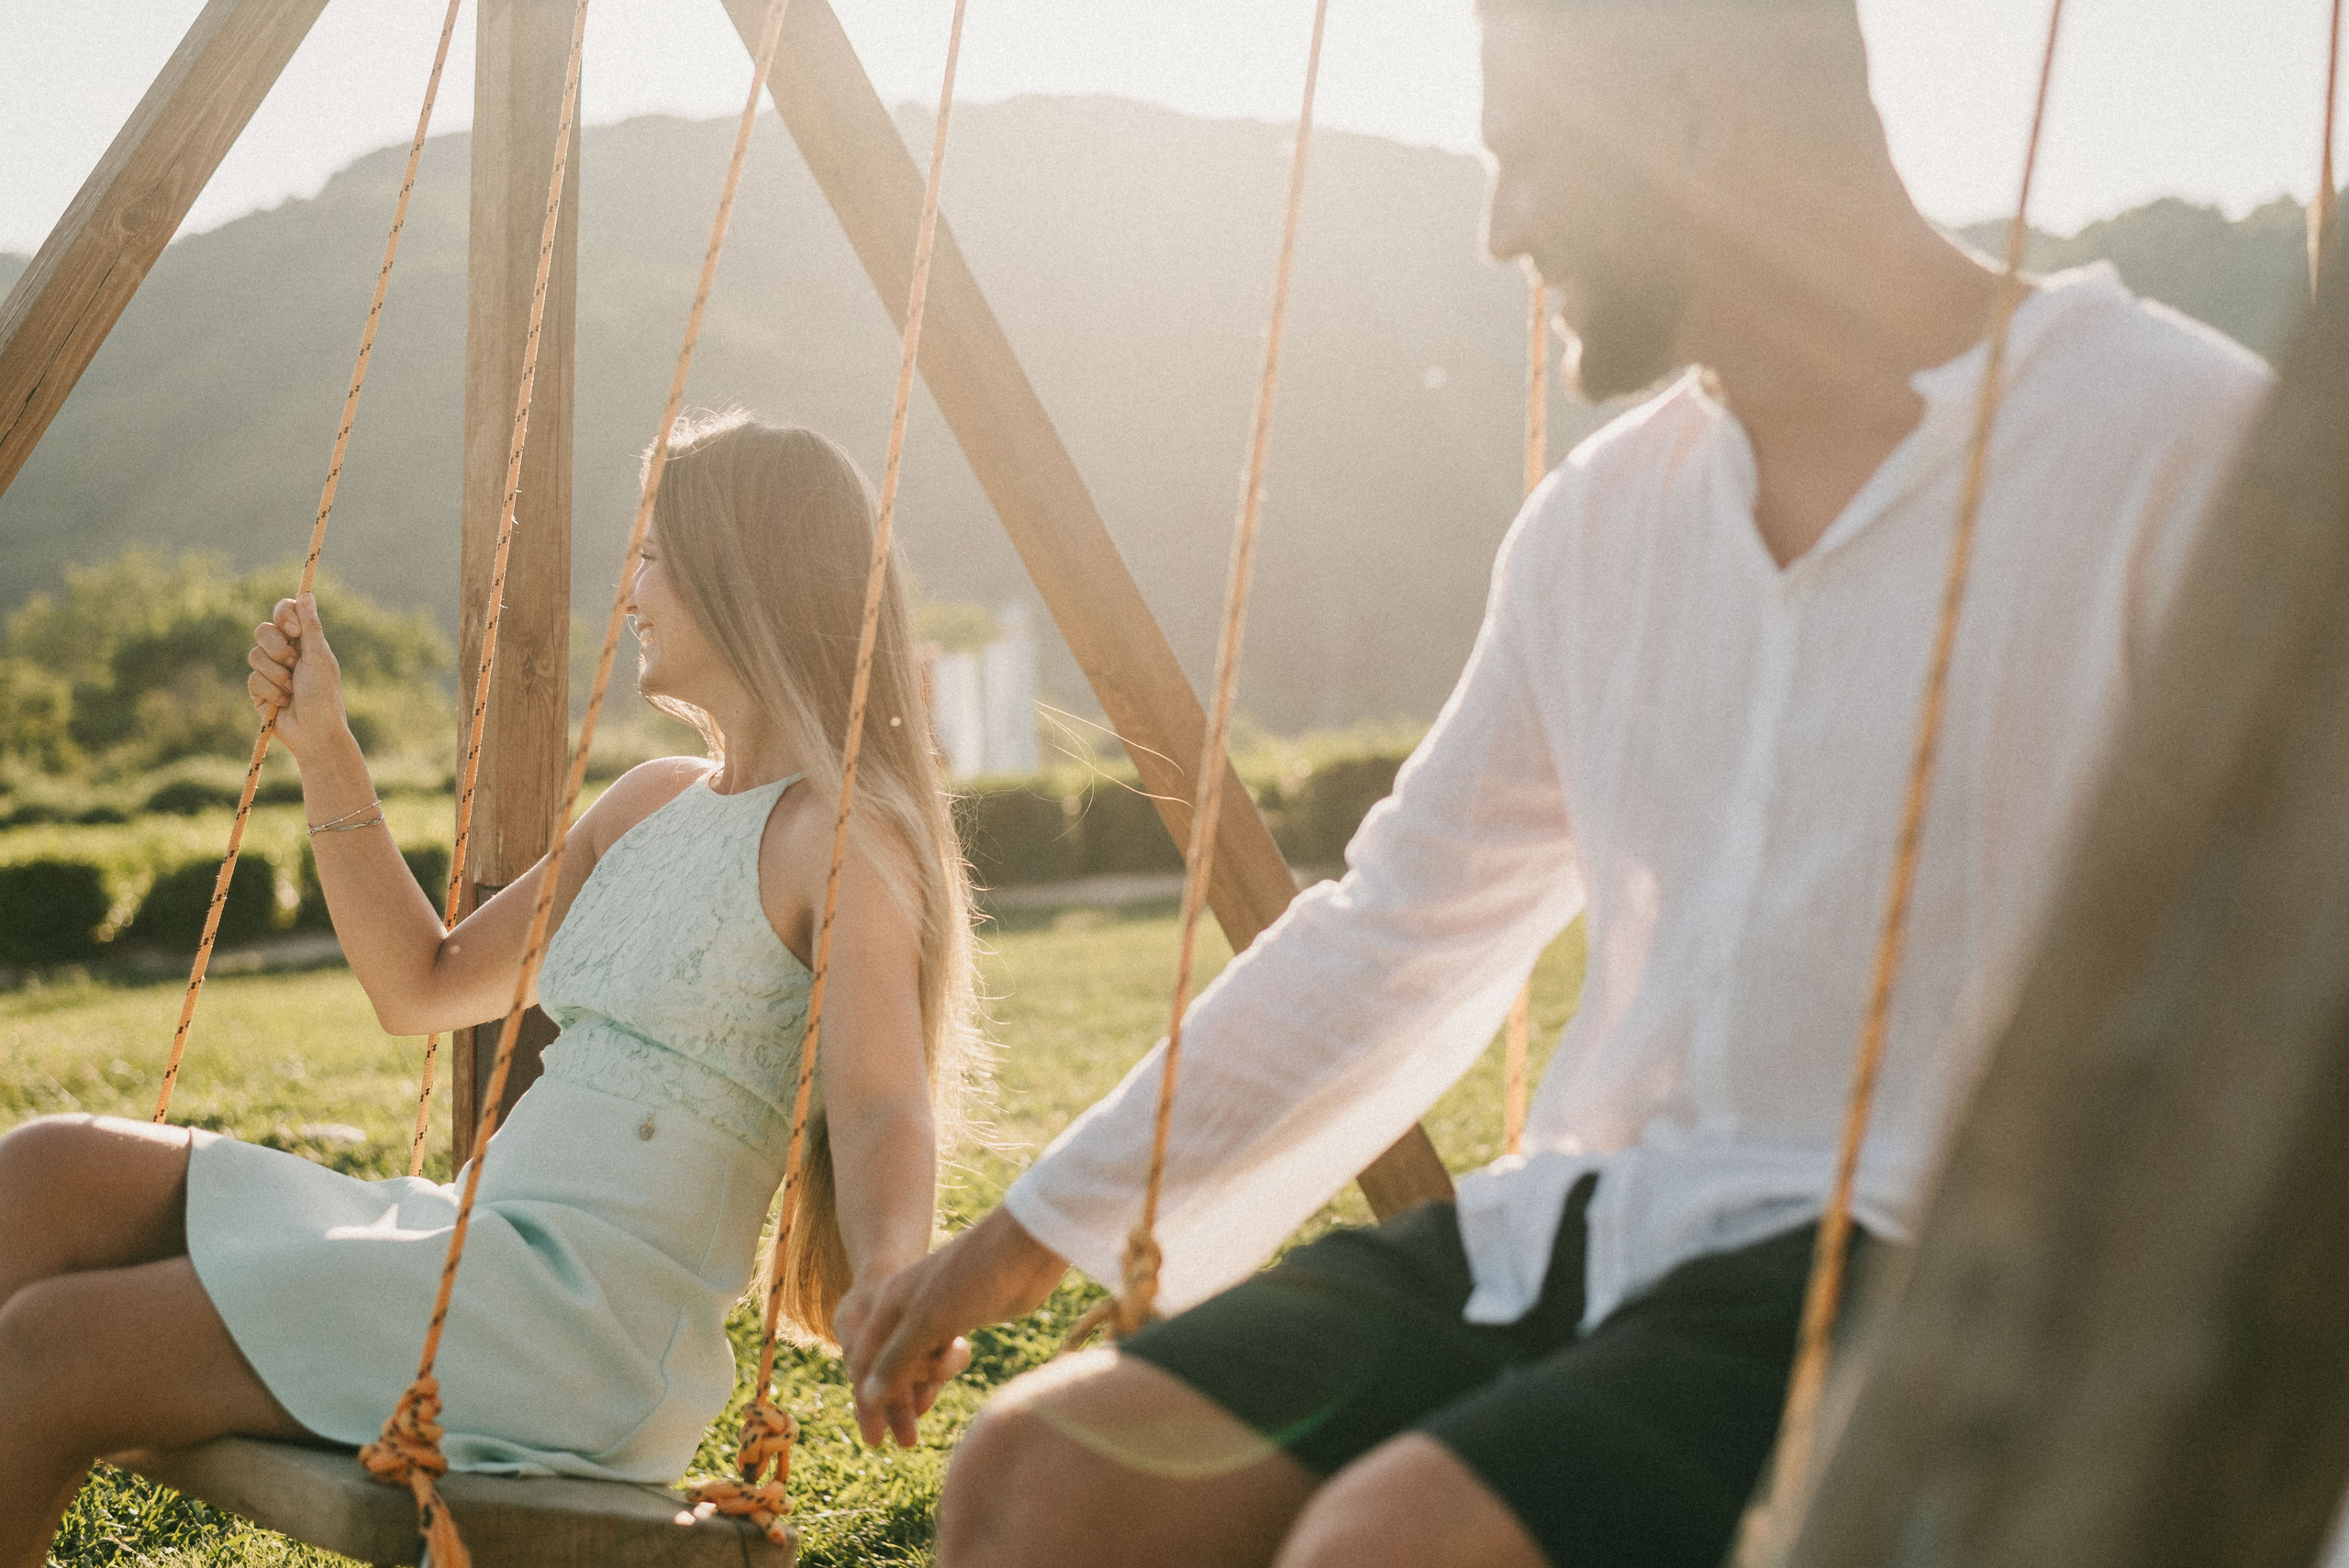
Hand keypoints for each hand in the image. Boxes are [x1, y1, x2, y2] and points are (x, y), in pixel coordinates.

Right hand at [246, 594, 346, 757]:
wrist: (314, 732)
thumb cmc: (323, 695)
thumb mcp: (319, 658)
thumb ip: (310, 627)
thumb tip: (306, 594)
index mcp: (302, 641)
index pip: (283, 613)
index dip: (284, 616)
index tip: (294, 630)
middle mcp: (284, 652)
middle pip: (263, 630)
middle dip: (278, 649)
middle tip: (295, 664)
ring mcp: (269, 670)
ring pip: (255, 655)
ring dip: (277, 674)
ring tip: (293, 689)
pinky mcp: (257, 689)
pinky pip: (253, 678)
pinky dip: (271, 691)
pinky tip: (284, 703)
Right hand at [841, 1207, 1067, 1447]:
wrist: (1028, 1245)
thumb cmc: (975, 1277)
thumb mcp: (929, 1320)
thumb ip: (896, 1358)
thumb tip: (866, 1397)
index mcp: (889, 1300)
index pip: (864, 1359)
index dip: (866, 1400)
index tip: (874, 1440)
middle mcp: (907, 1304)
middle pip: (888, 1362)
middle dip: (895, 1400)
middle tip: (906, 1442)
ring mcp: (937, 1310)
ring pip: (916, 1359)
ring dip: (920, 1387)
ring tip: (926, 1416)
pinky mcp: (965, 1314)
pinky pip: (941, 1352)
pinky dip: (941, 1372)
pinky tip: (943, 1389)